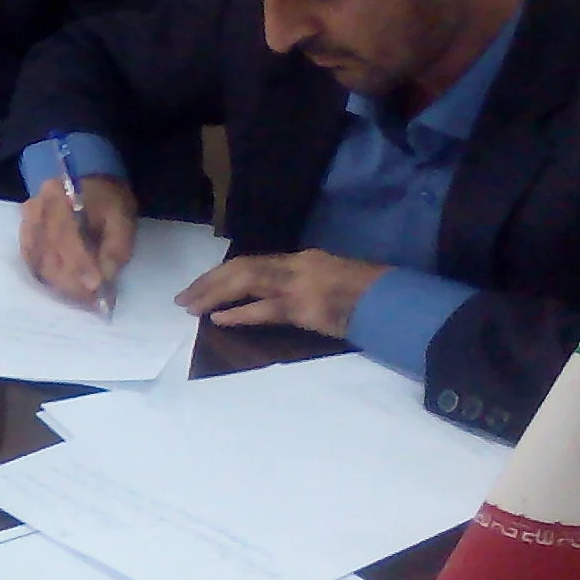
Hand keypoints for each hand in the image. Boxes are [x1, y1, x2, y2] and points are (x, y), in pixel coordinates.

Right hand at [18, 174, 139, 306]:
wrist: (86, 174)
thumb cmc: (106, 196)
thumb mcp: (122, 217)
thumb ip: (116, 246)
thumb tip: (107, 278)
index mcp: (64, 197)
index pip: (67, 237)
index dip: (81, 266)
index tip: (98, 290)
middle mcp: (39, 208)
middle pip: (49, 254)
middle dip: (73, 284)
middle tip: (94, 303)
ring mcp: (27, 220)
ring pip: (38, 261)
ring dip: (61, 285)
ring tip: (82, 298)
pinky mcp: (25, 229)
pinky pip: (30, 259)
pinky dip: (45, 276)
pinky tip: (61, 286)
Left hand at [176, 251, 381, 337]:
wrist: (395, 301)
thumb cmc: (369, 295)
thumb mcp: (332, 280)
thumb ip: (305, 283)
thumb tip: (276, 298)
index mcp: (302, 259)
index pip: (253, 262)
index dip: (224, 274)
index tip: (203, 285)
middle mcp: (296, 265)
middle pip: (242, 267)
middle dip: (209, 281)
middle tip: (184, 297)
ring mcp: (299, 284)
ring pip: (245, 280)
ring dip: (214, 293)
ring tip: (190, 306)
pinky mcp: (304, 306)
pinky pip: (264, 309)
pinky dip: (239, 313)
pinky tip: (217, 319)